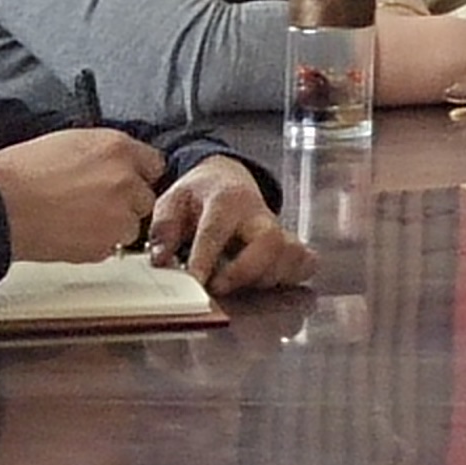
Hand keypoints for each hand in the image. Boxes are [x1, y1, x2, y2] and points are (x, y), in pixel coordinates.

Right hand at [0, 128, 160, 262]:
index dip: (135, 175)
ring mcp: (117, 213)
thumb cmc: (19, 174)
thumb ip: (103, 152)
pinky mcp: (102, 244)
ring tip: (77, 222)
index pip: (152, 164)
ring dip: (111, 226)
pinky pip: (108, 248)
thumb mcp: (69, 142)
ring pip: (130, 225)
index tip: (124, 183)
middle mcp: (125, 179)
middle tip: (94, 205)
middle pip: (144, 197)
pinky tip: (68, 235)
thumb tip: (113, 162)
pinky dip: (94, 246)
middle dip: (125, 203)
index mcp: (117, 147)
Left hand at [146, 157, 312, 295]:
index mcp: (225, 200)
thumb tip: (161, 260)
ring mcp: (278, 228)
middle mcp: (257, 213)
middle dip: (245, 271)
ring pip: (288, 255)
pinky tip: (267, 282)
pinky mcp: (289, 243)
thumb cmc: (199, 193)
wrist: (227, 177)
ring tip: (239, 284)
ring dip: (264, 278)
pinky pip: (304, 262)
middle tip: (219, 287)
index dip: (205, 260)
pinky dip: (290, 276)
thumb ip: (163, 228)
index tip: (194, 284)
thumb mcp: (172, 200)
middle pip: (269, 241)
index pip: (217, 231)